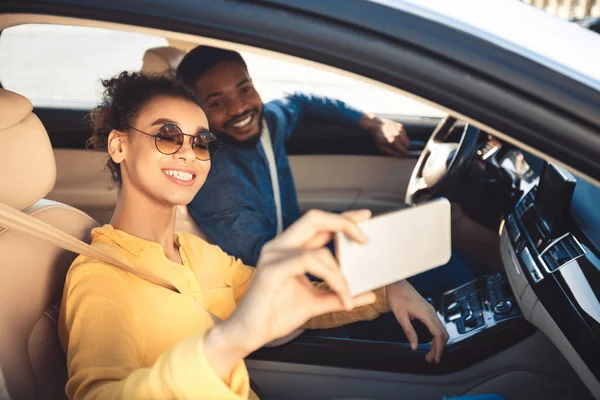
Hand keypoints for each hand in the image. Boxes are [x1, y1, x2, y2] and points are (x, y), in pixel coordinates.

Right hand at [228, 209, 376, 352]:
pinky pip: (309, 263)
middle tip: (364, 238)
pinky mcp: (272, 270)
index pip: (318, 224)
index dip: (342, 218)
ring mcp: (274, 256)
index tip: (365, 217)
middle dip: (343, 223)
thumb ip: (339, 295)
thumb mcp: (316, 302)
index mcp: (289, 249)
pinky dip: (330, 277)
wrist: (249, 334)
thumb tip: (368, 294)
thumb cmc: (276, 314)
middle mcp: (280, 246)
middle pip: (314, 218)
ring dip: (339, 272)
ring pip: (318, 249)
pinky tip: (339, 292)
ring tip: (347, 293)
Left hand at [360, 113, 408, 157]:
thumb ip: (392, 153)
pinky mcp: (400, 126)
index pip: (403, 150)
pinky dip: (403, 137)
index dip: (405, 154)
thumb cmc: (378, 137)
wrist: (376, 125)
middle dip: (405, 149)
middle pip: (407, 145)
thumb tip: (400, 158)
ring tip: (400, 144)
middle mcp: (397, 135)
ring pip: (407, 140)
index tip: (405, 155)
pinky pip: (405, 134)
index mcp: (393, 141)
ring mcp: (399, 130)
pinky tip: (398, 138)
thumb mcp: (382, 147)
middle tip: (402, 150)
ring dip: (405, 143)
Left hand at [386, 280, 448, 362]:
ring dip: (437, 343)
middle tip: (431, 359)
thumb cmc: (397, 297)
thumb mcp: (400, 316)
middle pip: (442, 334)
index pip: (438, 334)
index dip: (438, 348)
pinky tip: (430, 343)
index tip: (435, 358)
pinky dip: (436, 336)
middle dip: (439, 348)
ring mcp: (431, 310)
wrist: (396, 284)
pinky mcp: (428, 310)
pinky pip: (437, 325)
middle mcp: (431, 312)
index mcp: (426, 313)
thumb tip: (414, 346)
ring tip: (430, 354)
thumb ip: (409, 332)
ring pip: (441, 330)